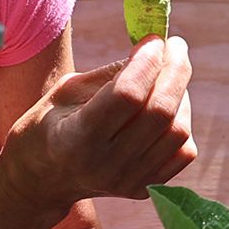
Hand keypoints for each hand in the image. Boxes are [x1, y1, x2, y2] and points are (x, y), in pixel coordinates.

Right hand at [0, 37, 196, 228]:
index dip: (147, 61)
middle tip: (174, 46)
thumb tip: (154, 50)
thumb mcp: (68, 90)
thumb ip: (111, 74)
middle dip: (174, 69)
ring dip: (181, 94)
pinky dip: (182, 121)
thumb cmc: (51, 124)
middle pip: (160, 111)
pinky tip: (167, 107)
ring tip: (167, 76)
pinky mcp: (145, 189)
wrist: (44, 178)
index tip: (153, 40)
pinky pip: (184, 151)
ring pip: (179, 130)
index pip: (127, 95)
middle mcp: (106, 165)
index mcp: (77, 139)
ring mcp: (129, 181)